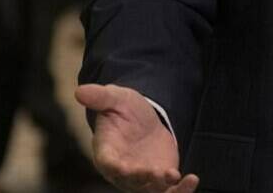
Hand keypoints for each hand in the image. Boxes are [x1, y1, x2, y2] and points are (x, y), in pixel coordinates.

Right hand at [76, 83, 198, 192]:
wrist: (144, 119)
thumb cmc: (124, 110)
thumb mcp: (115, 98)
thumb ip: (100, 97)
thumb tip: (79, 91)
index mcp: (106, 152)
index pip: (107, 163)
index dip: (115, 167)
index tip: (122, 167)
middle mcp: (122, 171)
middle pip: (130, 181)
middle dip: (142, 178)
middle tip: (156, 173)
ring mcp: (141, 179)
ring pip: (150, 191)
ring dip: (163, 187)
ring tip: (174, 175)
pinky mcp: (159, 180)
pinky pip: (169, 190)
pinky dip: (180, 189)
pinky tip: (192, 179)